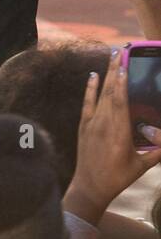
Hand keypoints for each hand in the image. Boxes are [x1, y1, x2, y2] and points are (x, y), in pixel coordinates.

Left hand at [64, 49, 160, 224]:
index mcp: (119, 132)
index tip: (124, 65)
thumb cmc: (118, 178)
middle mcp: (105, 123)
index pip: (120, 100)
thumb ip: (157, 152)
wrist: (91, 187)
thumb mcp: (141, 166)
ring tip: (111, 57)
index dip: (121, 81)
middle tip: (119, 51)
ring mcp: (92, 123)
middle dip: (114, 70)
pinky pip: (87, 102)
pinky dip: (90, 88)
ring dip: (105, 74)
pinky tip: (93, 75)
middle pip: (109, 91)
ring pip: (99, 94)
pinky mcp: (84, 125)